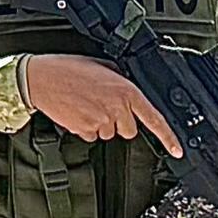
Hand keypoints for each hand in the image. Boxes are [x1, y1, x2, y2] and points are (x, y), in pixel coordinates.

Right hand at [20, 54, 181, 151]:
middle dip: (119, 122)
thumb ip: (120, 81)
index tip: (177, 150)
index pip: (154, 119)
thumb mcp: (102, 67)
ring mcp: (101, 121)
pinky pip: (91, 136)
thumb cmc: (67, 69)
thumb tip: (127, 90)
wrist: (40, 79)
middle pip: (129, 130)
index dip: (168, 138)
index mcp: (126, 91)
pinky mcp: (85, 130)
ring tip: (85, 105)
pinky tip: (77, 112)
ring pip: (109, 133)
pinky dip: (86, 128)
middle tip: (103, 106)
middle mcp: (116, 107)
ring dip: (101, 123)